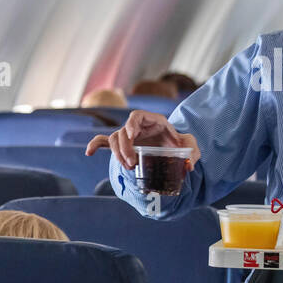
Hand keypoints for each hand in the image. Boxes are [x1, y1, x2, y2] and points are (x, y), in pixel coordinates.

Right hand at [85, 110, 200, 170]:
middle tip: (132, 163)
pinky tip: (89, 153)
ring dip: (117, 153)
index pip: (137, 115)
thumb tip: (189, 165)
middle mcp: (139, 126)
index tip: (132, 136)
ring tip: (128, 166)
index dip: (132, 124)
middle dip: (124, 147)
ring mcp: (129, 135)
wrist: (174, 150)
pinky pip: (104, 141)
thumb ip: (193, 153)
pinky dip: (96, 145)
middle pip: (123, 130)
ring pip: (114, 138)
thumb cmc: (181, 146)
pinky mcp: (123, 145)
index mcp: (154, 121)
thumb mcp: (191, 147)